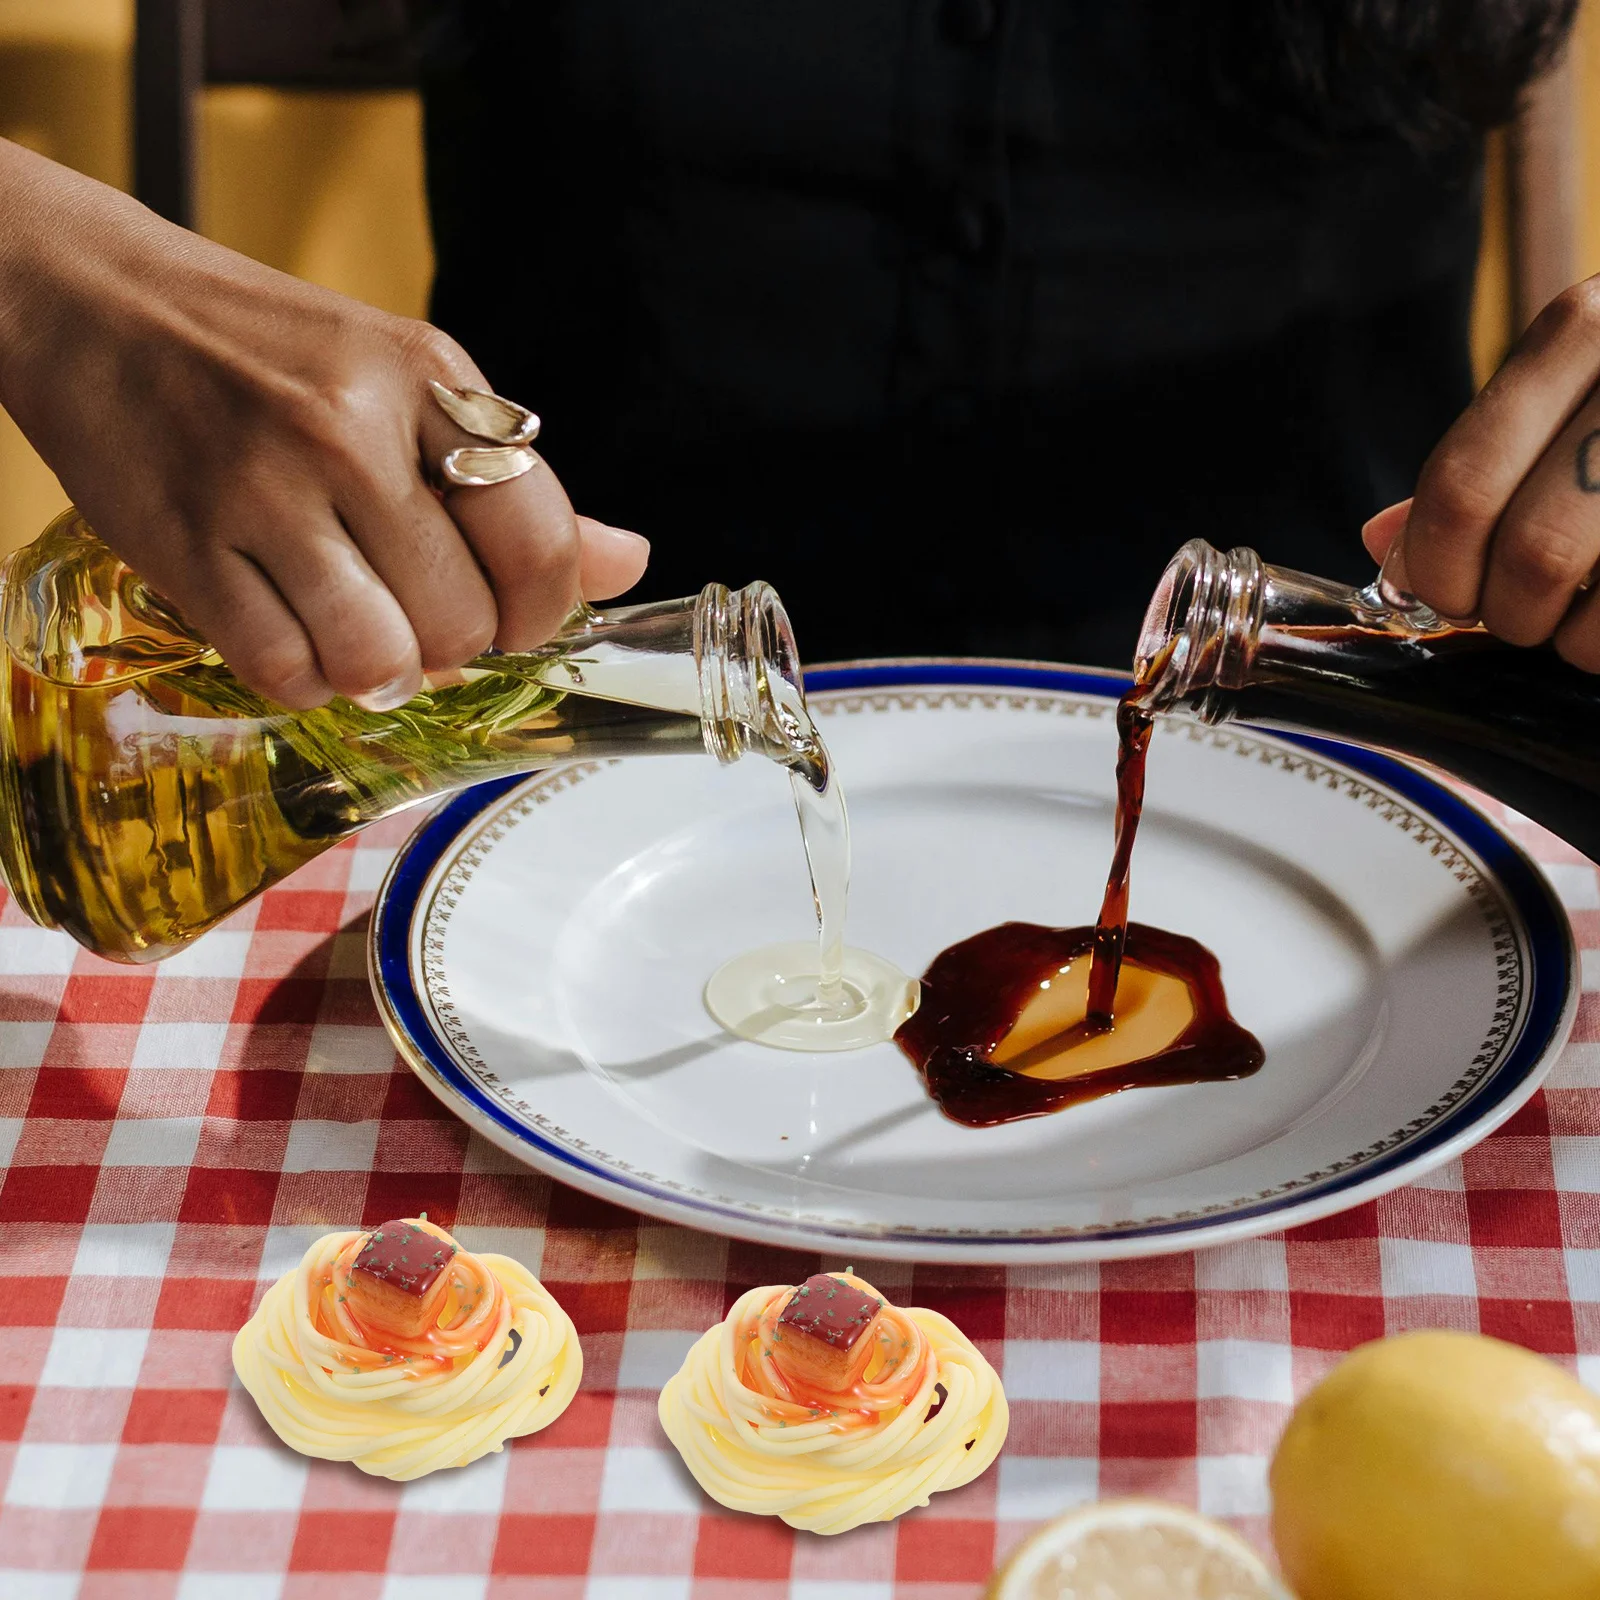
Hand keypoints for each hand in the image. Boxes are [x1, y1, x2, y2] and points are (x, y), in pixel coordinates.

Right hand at [0, 141, 647, 709]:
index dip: (544, 613)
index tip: (517, 620)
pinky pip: (287, 672)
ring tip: (364, 636)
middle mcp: (350, 429)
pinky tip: (300, 636)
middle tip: (422, 620)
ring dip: (384, 674)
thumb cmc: (272, 354)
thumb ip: (515, 484)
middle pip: (463, 620)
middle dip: (458, 647)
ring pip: (379, 660)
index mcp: (427, 380)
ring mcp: (263, 489)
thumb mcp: (408, 383)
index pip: (540, 542)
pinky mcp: (186, 546)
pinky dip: (307, 681)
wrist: (97, 304)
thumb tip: (629, 564)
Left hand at [1362, 276, 1599, 668]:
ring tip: (1584, 619)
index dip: (1436, 568)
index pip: (1461, 487)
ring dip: (1577, 642)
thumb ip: (1484, 462)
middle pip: (1535, 556)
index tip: (1441, 593)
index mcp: (1582, 330)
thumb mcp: (1572, 386)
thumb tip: (1385, 545)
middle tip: (1520, 614)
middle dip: (1509, 613)